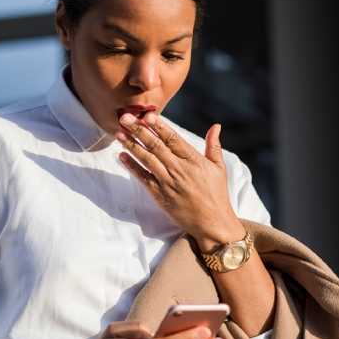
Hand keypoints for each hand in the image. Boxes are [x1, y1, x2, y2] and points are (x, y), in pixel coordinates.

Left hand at [115, 112, 244, 250]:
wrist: (212, 223)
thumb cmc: (216, 194)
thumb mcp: (219, 168)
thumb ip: (214, 146)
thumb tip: (215, 126)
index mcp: (194, 160)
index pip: (173, 139)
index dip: (159, 126)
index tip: (147, 115)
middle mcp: (179, 169)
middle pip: (156, 146)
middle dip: (139, 130)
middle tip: (126, 117)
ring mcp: (168, 182)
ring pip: (146, 159)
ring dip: (131, 145)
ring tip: (119, 133)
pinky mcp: (159, 195)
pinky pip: (142, 177)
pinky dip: (131, 166)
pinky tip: (121, 156)